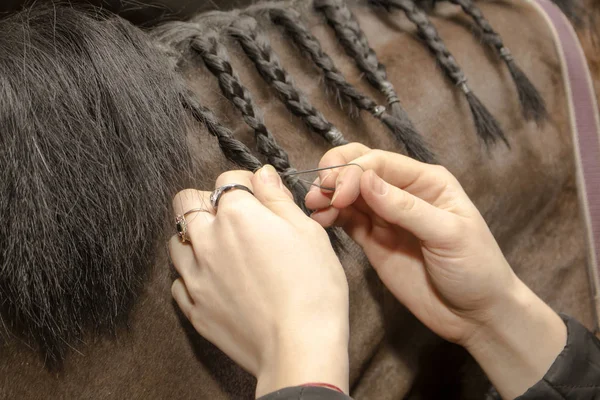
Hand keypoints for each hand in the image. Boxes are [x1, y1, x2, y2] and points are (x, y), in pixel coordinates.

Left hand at [168, 166, 348, 396]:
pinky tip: (216, 281)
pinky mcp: (194, 308)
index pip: (228, 180)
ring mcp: (196, 276)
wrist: (299, 346)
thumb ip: (278, 198)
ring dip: (194, 238)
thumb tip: (263, 175)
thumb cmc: (313, 288)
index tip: (261, 197)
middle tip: (232, 218)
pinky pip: (179, 282)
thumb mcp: (307, 232)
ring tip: (222, 250)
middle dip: (207, 202)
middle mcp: (208, 240)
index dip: (246, 184)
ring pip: (176, 241)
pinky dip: (193, 276)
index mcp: (237, 215)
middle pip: (186, 203)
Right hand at [305, 143, 514, 344]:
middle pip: (360, 168)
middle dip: (337, 174)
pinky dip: (330, 216)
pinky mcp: (373, 240)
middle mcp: (403, 193)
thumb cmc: (476, 269)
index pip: (380, 162)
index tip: (340, 193)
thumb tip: (366, 181)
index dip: (355, 172)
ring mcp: (385, 217)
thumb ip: (406, 208)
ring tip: (314, 206)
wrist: (475, 314)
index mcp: (426, 181)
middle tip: (321, 192)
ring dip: (328, 194)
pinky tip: (321, 219)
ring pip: (349, 193)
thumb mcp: (448, 235)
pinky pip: (346, 220)